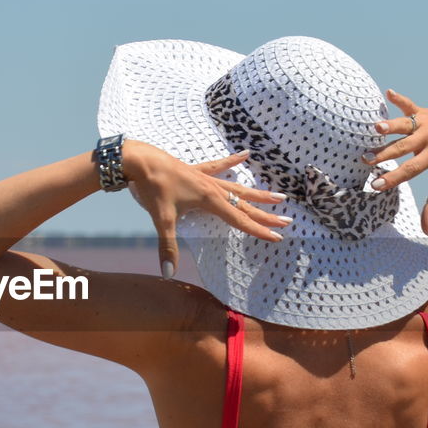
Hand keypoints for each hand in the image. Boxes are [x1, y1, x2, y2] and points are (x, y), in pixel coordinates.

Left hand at [122, 140, 289, 277]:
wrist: (139, 161)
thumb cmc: (152, 188)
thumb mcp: (161, 220)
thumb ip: (168, 247)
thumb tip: (169, 273)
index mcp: (210, 200)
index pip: (240, 220)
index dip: (259, 230)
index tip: (278, 237)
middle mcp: (213, 188)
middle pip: (245, 204)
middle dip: (267, 214)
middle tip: (288, 221)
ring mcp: (206, 178)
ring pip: (238, 187)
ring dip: (258, 192)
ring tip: (279, 195)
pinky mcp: (196, 170)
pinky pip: (218, 165)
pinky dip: (232, 161)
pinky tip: (246, 154)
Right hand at [364, 90, 427, 236]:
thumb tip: (427, 231)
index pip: (411, 170)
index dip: (393, 178)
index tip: (375, 186)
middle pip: (404, 147)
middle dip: (384, 154)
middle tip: (366, 159)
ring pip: (407, 124)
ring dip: (391, 125)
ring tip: (375, 127)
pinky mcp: (426, 112)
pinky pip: (411, 104)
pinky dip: (400, 99)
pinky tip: (388, 92)